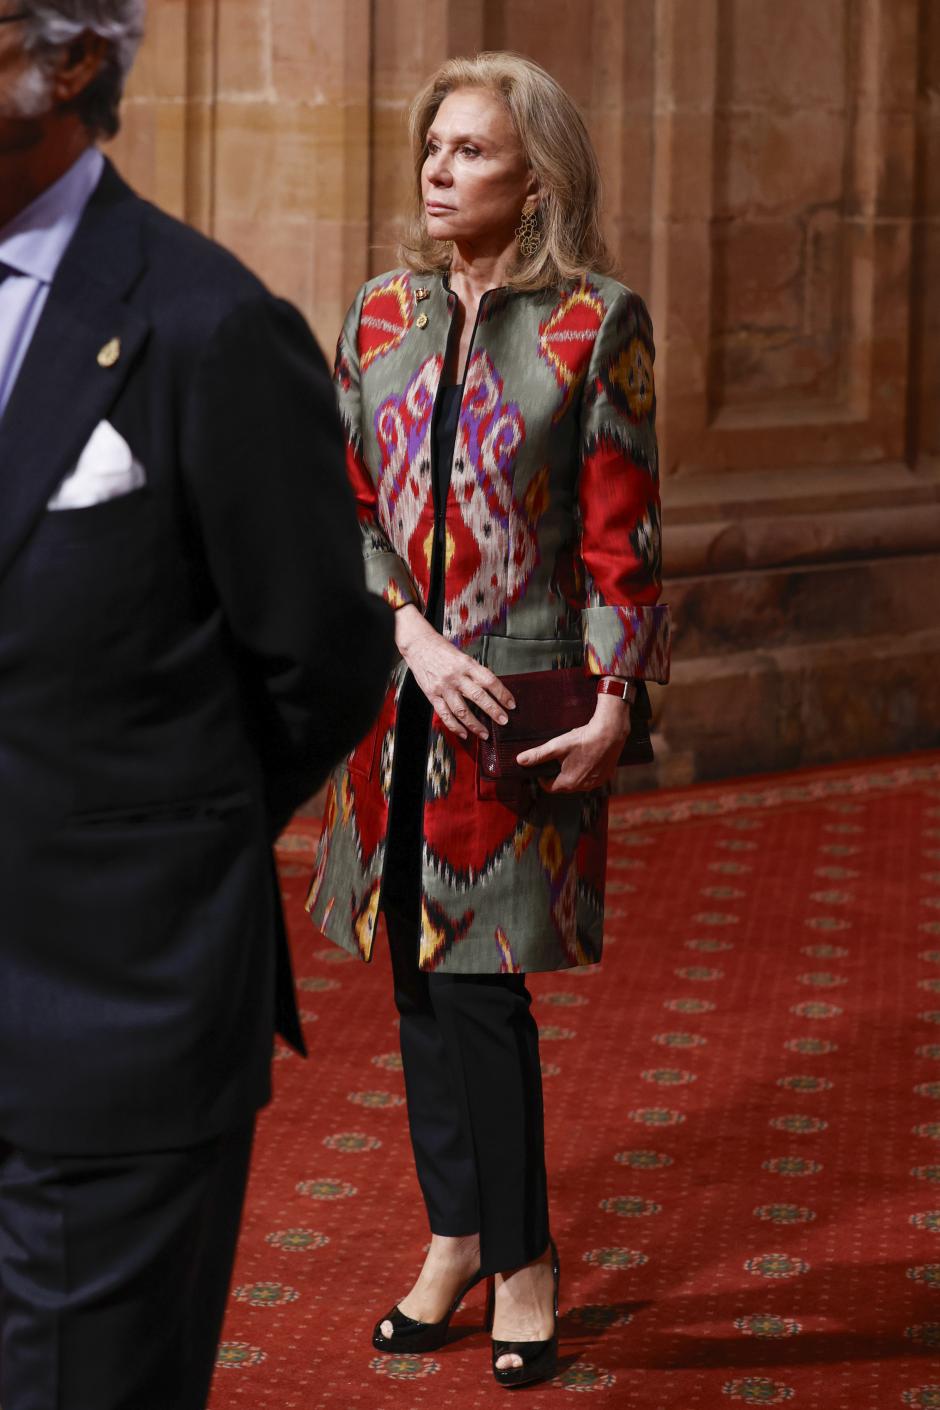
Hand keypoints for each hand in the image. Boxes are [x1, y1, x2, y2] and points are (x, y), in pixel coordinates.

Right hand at [394, 605, 514, 740]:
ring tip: (484, 733)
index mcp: (466, 664)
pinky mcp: (432, 695)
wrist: (418, 645)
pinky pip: (445, 714)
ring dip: (475, 724)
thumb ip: (474, 672)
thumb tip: (490, 688)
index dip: (502, 694)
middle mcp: (456, 676)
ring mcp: (443, 687)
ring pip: (461, 710)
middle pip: (478, 696)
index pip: (489, 680)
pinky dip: (455, 726)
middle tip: (503, 721)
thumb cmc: (441, 649)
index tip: (511, 704)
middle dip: (493, 711)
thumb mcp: (463, 656)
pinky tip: (464, 733)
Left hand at [516, 692, 631, 792]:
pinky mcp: (606, 776)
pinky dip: (586, 771)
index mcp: (569, 783)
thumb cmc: (583, 739)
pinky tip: (586, 758)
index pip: (549, 787)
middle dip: (558, 774)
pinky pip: (591, 777)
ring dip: (572, 773)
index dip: (542, 778)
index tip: (542, 766)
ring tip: (571, 757)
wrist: (610, 733)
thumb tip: (520, 761)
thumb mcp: (557, 746)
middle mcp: (583, 787)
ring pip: (578, 782)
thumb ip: (538, 755)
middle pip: (564, 785)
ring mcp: (596, 782)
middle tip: (557, 759)